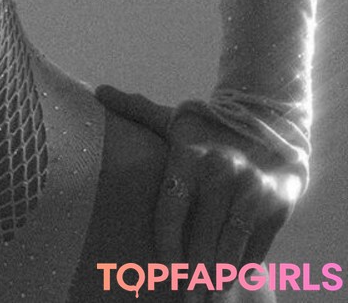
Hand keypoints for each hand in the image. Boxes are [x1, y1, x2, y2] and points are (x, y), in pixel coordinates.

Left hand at [95, 86, 300, 299]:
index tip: (163, 271)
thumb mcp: (175, 118)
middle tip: (183, 298)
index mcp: (190, 155)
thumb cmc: (209, 127)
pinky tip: (229, 283)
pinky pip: (255, 246)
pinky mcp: (275, 204)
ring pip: (229, 247)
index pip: (172, 208)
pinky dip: (241, 268)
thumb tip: (98, 92)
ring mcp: (251, 189)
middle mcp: (220, 172)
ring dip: (217, 280)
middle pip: (201, 237)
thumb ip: (137, 111)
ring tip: (204, 301)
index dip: (167, 244)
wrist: (270, 122)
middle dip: (192, 273)